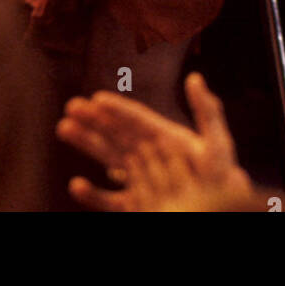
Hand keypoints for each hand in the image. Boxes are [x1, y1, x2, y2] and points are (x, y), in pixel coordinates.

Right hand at [56, 72, 260, 212]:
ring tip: (64, 127)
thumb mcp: (217, 141)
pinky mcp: (136, 206)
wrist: (219, 208)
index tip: (97, 99)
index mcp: (163, 135)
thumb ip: (206, 111)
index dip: (117, 109)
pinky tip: (77, 186)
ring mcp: (140, 178)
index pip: (135, 118)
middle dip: (93, 119)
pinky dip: (92, 195)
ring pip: (107, 157)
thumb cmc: (221, 175)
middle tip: (70, 107)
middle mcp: (147, 153)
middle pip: (115, 132)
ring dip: (86, 143)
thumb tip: (195, 77)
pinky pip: (109, 201)